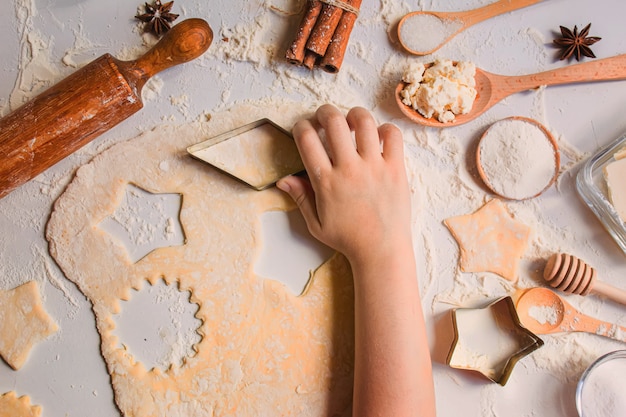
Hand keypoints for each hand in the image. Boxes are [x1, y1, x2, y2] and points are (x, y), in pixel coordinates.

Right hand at [277, 104, 411, 264]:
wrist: (381, 251)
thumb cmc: (348, 239)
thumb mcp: (316, 224)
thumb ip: (300, 198)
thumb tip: (283, 179)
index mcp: (325, 181)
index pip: (306, 139)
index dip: (301, 126)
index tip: (304, 128)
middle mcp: (348, 169)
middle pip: (333, 121)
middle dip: (325, 112)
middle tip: (326, 117)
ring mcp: (374, 167)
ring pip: (364, 121)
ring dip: (354, 115)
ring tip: (352, 122)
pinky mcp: (396, 169)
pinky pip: (393, 135)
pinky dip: (384, 129)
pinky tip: (378, 138)